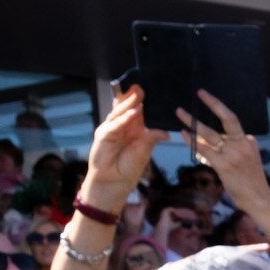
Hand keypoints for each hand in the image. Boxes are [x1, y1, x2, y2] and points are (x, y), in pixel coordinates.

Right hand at [83, 87, 166, 208]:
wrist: (113, 182)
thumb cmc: (128, 168)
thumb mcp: (144, 151)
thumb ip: (152, 138)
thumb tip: (166, 133)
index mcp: (133, 128)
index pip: (137, 110)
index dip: (142, 101)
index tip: (151, 91)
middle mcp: (122, 126)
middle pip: (127, 107)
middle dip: (134, 97)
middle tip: (142, 87)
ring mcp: (111, 128)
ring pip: (120, 112)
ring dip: (129, 104)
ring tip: (139, 95)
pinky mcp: (103, 134)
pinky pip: (115, 124)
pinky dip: (124, 118)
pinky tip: (132, 113)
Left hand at [177, 89, 269, 215]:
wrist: (259, 199)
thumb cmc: (251, 182)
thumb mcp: (248, 160)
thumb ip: (234, 148)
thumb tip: (213, 141)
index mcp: (248, 141)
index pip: (232, 120)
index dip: (219, 106)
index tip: (206, 96)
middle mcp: (241, 144)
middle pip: (227, 118)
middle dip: (213, 103)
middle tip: (199, 93)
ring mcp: (233, 154)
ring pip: (210, 133)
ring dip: (193, 122)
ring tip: (180, 112)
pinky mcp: (224, 165)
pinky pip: (204, 149)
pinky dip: (192, 141)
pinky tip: (184, 134)